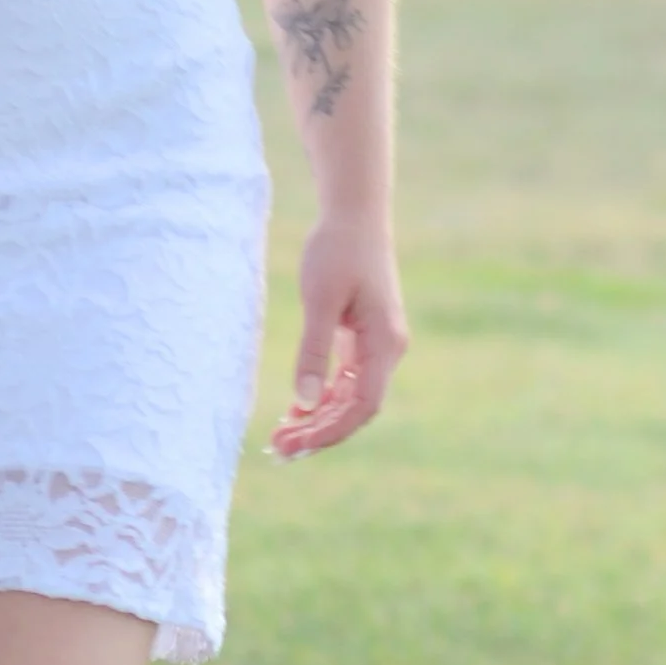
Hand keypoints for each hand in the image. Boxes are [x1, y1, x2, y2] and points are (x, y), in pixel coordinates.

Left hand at [272, 213, 407, 455]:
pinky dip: (322, 395)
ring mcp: (377, 344)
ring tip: (281, 436)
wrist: (354, 215)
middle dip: (319, 431)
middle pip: (356, 407)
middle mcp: (387, 350)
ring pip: (350, 396)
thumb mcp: (320, 299)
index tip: (297, 445)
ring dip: (318, 417)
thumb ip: (314, 351)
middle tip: (278, 449)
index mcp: (385, 344)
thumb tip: (302, 401)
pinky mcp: (363, 336)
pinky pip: (346, 378)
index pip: (364, 405)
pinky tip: (296, 408)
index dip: (332, 431)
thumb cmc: (337, 251)